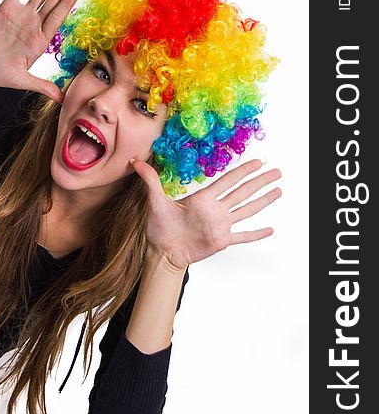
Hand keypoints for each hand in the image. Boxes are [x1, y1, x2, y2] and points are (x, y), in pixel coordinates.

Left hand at [131, 158, 281, 270]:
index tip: (257, 161)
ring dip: (262, 201)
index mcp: (203, 198)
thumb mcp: (154, 201)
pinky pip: (242, 236)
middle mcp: (215, 210)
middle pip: (243, 192)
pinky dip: (256, 234)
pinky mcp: (221, 241)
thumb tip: (134, 162)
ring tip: (278, 190)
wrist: (162, 251)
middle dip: (260, 182)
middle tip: (276, 171)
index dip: (243, 171)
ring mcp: (220, 225)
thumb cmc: (158, 227)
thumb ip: (150, 180)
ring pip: (247, 210)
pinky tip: (269, 229)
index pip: (228, 181)